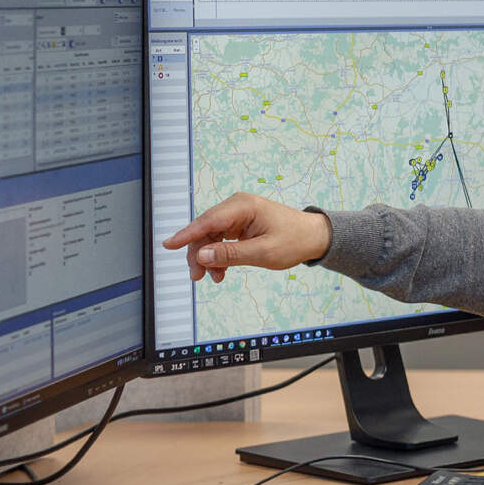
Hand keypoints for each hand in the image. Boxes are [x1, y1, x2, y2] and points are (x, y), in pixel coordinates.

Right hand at [162, 192, 333, 282]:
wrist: (314, 238)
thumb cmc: (295, 240)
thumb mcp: (263, 252)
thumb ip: (231, 254)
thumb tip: (202, 256)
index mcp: (243, 206)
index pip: (207, 221)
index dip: (187, 235)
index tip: (169, 245)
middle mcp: (237, 207)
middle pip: (205, 230)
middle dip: (199, 253)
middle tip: (196, 276)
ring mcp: (237, 215)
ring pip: (210, 237)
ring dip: (208, 258)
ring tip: (213, 278)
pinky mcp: (239, 225)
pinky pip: (220, 240)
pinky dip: (218, 256)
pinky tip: (220, 272)